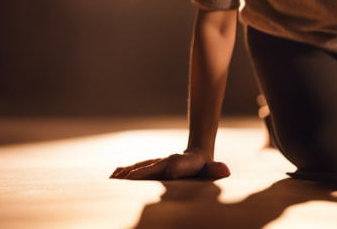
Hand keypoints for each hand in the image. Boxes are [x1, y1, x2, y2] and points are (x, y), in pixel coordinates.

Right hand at [110, 148, 229, 179]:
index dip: (143, 172)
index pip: (156, 167)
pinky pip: (138, 168)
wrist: (200, 155)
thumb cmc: (205, 167)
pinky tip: (114, 175)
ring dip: (124, 172)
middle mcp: (163, 162)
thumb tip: (225, 169)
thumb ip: (216, 170)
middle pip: (143, 167)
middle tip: (113, 180)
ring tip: (111, 179)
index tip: (129, 178)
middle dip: (128, 174)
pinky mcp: (154, 167)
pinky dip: (125, 171)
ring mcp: (157, 164)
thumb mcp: (212, 169)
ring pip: (138, 167)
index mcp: (174, 163)